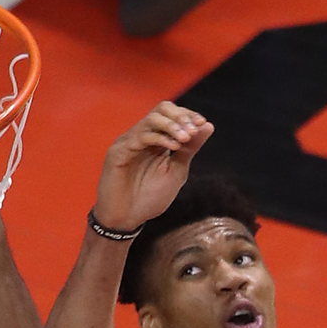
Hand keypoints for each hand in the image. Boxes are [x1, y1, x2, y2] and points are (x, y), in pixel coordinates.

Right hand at [93, 102, 214, 232]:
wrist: (127, 218)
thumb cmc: (150, 197)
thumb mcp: (176, 171)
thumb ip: (190, 148)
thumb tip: (208, 125)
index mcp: (157, 139)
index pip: (172, 114)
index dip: (188, 115)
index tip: (202, 123)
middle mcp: (142, 135)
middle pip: (161, 109)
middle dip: (180, 116)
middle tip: (193, 129)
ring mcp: (129, 141)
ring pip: (151, 119)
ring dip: (172, 125)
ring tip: (185, 138)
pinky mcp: (118, 151)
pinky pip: (140, 136)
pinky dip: (159, 138)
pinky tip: (173, 147)